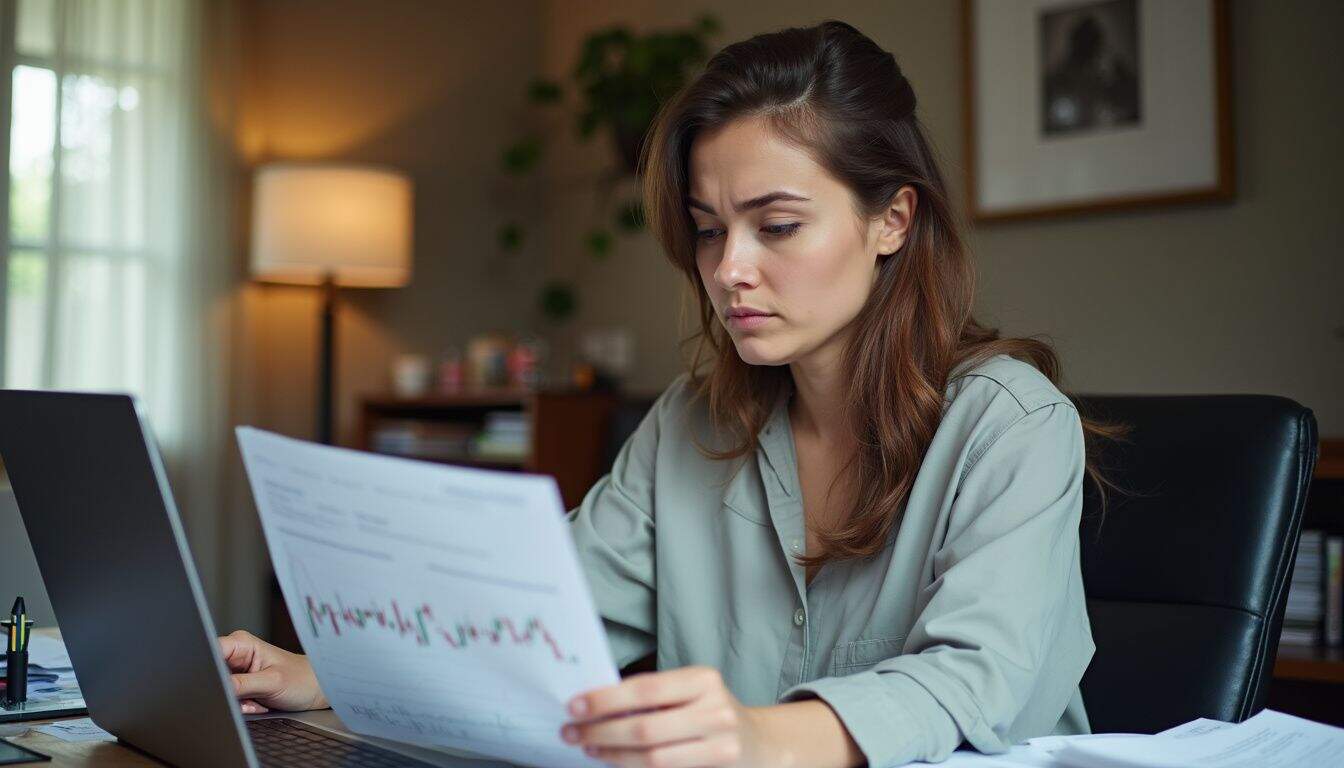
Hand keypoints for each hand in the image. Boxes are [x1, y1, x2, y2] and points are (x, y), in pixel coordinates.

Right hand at [217, 629, 328, 713]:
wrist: (316, 691)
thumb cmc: (302, 679)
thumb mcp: (271, 682)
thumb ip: (241, 684)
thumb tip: (216, 688)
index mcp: (241, 643)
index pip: (210, 652)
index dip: (210, 671)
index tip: (223, 686)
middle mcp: (235, 655)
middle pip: (212, 676)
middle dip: (227, 692)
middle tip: (251, 696)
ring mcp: (236, 672)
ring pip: (219, 692)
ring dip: (237, 702)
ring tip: (259, 700)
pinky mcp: (238, 687)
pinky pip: (228, 701)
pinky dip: (241, 707)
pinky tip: (258, 704)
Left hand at [560, 666, 778, 766]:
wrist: (759, 745)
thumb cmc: (710, 713)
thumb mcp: (689, 693)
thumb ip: (652, 696)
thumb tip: (596, 704)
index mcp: (704, 680)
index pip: (646, 689)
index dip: (606, 699)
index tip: (575, 705)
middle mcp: (716, 712)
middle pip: (646, 728)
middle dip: (601, 732)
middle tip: (571, 731)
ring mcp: (721, 746)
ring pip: (653, 758)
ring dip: (612, 755)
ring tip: (588, 747)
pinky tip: (614, 761)